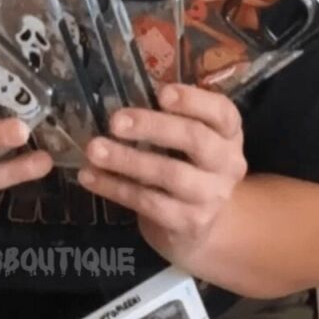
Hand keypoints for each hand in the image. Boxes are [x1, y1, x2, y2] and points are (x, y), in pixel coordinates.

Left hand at [78, 83, 247, 258]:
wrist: (199, 225)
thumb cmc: (186, 166)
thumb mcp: (187, 139)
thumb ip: (167, 118)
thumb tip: (118, 94)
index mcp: (228, 134)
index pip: (222, 113)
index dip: (194, 101)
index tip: (161, 93)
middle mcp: (227, 164)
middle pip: (196, 140)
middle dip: (153, 126)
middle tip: (115, 121)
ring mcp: (211, 196)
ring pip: (170, 174)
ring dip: (128, 160)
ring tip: (93, 149)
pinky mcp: (188, 223)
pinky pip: (149, 203)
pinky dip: (116, 188)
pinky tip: (90, 176)